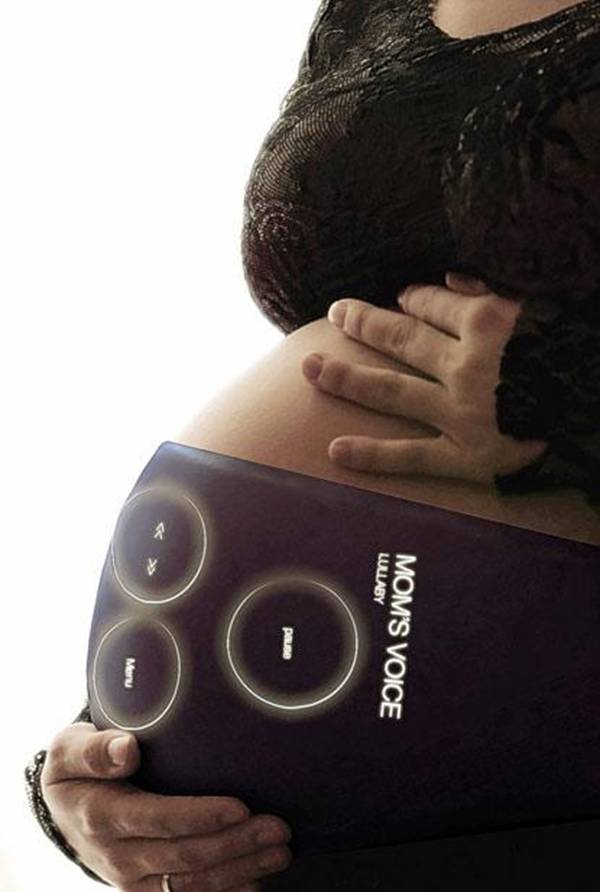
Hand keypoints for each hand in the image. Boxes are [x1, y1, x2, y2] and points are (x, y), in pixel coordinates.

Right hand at [41, 722, 291, 890]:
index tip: (240, 806)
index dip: (200, 816)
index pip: (158, 819)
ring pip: (192, 884)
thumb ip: (95, 750)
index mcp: (101, 815)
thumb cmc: (77, 767)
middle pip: (184, 855)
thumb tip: (127, 749)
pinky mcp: (147, 891)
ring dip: (241, 870)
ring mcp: (133, 880)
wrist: (64, 811)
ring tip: (280, 852)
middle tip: (278, 828)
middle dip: (236, 844)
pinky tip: (258, 880)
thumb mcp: (70, 750)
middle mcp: (117, 856)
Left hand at [301, 272, 547, 484]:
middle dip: (364, 324)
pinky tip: (336, 451)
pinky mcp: (467, 455)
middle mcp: (467, 364)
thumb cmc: (579, 351)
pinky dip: (373, 455)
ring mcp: (461, 411)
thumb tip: (450, 276)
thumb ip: (498, 290)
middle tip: (336, 314)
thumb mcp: (547, 307)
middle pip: (401, 337)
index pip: (436, 302)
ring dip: (348, 377)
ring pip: (392, 390)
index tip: (400, 297)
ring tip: (309, 368)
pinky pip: (413, 456)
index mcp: (492, 320)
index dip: (413, 298)